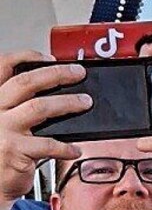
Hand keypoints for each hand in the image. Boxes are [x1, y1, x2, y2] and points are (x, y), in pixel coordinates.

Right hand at [0, 52, 91, 200]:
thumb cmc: (1, 152)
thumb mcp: (4, 122)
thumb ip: (19, 106)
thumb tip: (58, 91)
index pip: (2, 67)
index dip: (26, 57)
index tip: (50, 58)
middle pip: (26, 82)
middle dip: (57, 74)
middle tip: (78, 73)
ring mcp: (1, 130)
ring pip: (39, 107)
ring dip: (67, 103)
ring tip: (85, 102)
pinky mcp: (13, 151)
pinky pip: (47, 144)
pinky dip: (65, 146)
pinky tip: (75, 149)